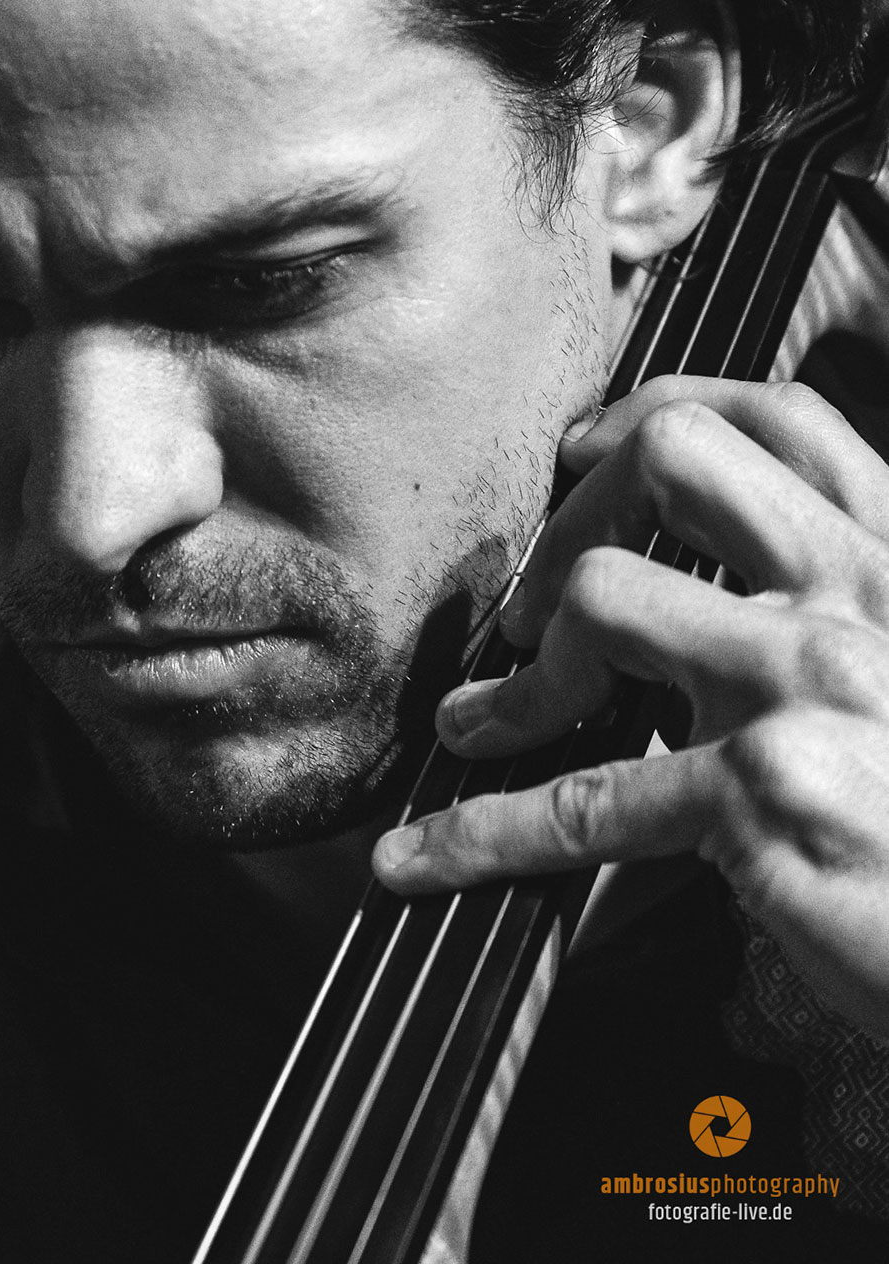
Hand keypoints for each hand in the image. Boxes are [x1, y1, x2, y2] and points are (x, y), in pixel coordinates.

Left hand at [371, 376, 888, 1036]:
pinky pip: (581, 799)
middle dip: (571, 519)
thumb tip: (722, 593)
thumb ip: (855, 613)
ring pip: (605, 598)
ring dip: (520, 675)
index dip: (661, 411)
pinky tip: (424, 858)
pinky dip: (478, 833)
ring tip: (487, 724)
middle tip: (532, 601)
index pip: (783, 419)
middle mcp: (868, 597)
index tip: (589, 447)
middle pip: (673, 459)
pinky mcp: (767, 797)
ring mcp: (814, 687)